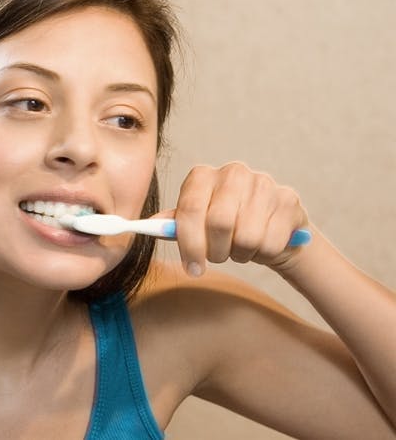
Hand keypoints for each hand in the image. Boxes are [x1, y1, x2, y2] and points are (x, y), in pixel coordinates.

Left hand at [157, 162, 308, 276]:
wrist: (270, 227)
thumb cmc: (226, 226)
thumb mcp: (196, 223)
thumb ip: (175, 224)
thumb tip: (152, 225)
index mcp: (203, 176)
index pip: (190, 208)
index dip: (189, 243)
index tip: (192, 267)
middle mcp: (233, 173)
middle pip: (219, 223)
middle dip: (215, 251)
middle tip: (217, 257)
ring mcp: (263, 184)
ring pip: (246, 237)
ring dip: (240, 254)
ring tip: (239, 248)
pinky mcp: (288, 200)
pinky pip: (270, 243)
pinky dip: (263, 253)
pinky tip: (262, 244)